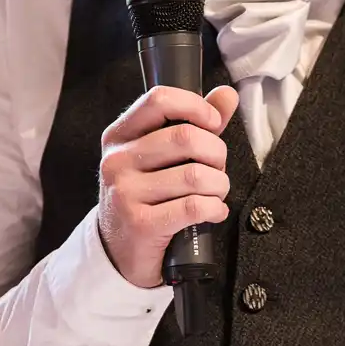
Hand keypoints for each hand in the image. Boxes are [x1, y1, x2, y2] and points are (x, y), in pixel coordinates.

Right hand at [96, 84, 239, 288]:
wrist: (119, 251)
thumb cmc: (145, 197)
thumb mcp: (159, 157)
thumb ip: (193, 123)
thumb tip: (227, 94)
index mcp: (119, 136)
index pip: (159, 100)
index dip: (196, 106)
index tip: (213, 123)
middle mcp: (117, 161)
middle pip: (185, 137)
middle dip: (216, 153)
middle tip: (217, 168)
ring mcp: (125, 193)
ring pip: (194, 175)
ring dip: (218, 185)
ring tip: (215, 192)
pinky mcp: (140, 224)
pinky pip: (193, 206)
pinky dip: (214, 208)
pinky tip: (213, 211)